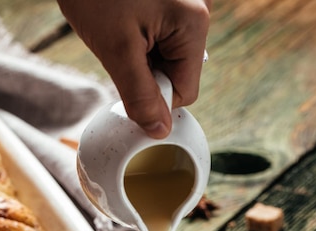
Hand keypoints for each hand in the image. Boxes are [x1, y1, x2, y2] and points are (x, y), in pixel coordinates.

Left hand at [57, 0, 210, 136]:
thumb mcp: (117, 50)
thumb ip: (141, 96)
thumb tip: (160, 132)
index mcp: (194, 24)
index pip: (185, 91)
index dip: (155, 98)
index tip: (127, 81)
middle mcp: (199, 11)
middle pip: (178, 72)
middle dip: (147, 72)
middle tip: (119, 48)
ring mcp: (186, 3)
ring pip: (168, 55)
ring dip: (142, 55)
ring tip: (118, 28)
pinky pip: (162, 35)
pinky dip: (141, 37)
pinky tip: (123, 19)